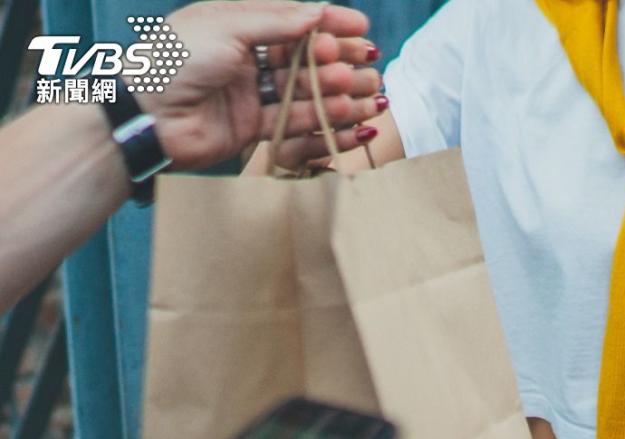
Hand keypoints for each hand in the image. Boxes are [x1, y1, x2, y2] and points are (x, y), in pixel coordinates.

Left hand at [137, 1, 385, 170]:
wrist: (143, 117)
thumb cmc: (174, 60)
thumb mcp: (226, 26)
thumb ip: (275, 22)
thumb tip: (317, 11)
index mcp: (238, 25)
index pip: (294, 21)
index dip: (330, 22)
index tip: (362, 27)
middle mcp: (247, 58)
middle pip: (304, 58)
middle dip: (339, 62)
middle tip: (368, 66)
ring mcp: (251, 94)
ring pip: (304, 92)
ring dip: (337, 93)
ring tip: (366, 94)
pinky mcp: (251, 128)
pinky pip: (293, 123)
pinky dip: (322, 122)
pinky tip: (349, 119)